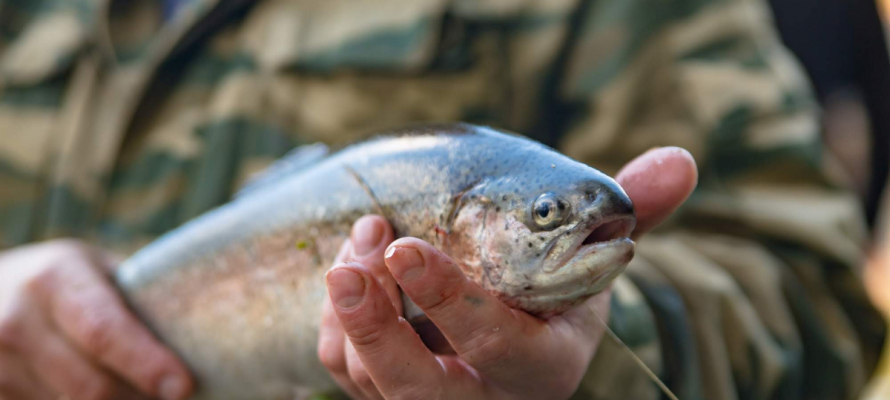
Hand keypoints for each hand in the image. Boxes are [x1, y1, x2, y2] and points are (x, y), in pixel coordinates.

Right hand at [0, 240, 193, 399]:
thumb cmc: (61, 282)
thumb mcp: (96, 272)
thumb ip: (138, 299)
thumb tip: (204, 328)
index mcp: (54, 279)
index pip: (103, 331)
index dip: (146, 364)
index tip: (183, 386)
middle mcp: (16, 321)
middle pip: (91, 387)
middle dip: (139, 398)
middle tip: (174, 395)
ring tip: (139, 390)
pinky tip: (105, 396)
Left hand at [318, 147, 697, 399]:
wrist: (518, 332)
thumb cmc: (553, 291)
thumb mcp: (592, 259)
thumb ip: (631, 214)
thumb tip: (681, 159)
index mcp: (545, 366)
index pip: (498, 346)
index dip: (450, 303)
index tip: (406, 248)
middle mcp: (487, 399)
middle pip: (419, 388)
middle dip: (375, 327)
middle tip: (352, 263)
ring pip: (371, 380)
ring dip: (350, 311)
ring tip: (358, 245)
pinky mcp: (391, 396)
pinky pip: (345, 372)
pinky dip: (336, 324)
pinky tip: (353, 273)